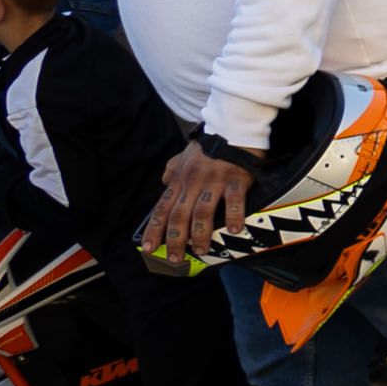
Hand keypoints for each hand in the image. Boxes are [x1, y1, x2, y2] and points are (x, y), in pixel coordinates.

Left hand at [141, 143, 251, 262]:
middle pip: (179, 216)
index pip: (162, 209)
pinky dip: (233, 217)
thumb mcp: (185, 155)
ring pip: (202, 213)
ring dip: (200, 234)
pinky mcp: (236, 180)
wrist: (233, 127)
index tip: (149, 248)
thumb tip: (164, 181)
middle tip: (175, 258)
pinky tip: (234, 230)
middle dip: (175, 240)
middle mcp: (193, 183)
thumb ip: (172, 169)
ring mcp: (214, 182)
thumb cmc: (210, 144)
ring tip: (201, 250)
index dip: (154, 230)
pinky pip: (234, 202)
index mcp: (180, 180)